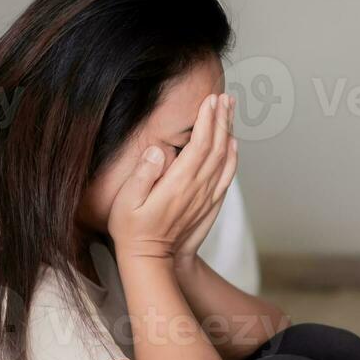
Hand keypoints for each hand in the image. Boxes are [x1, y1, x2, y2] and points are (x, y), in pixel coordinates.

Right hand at [107, 93, 237, 262]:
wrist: (151, 261)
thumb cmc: (132, 230)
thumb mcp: (127, 202)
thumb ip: (143, 174)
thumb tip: (159, 150)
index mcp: (179, 183)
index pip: (200, 144)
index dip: (207, 120)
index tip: (210, 99)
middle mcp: (198, 188)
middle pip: (217, 147)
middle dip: (221, 119)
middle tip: (225, 97)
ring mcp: (206, 197)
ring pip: (225, 159)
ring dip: (229, 133)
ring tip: (230, 111)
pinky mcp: (209, 205)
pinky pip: (226, 176)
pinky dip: (233, 157)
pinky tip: (233, 144)